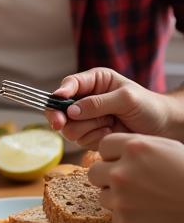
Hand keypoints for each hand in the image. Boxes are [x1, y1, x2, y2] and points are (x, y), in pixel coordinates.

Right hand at [46, 68, 177, 147]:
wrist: (164, 127)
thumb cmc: (149, 106)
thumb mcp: (126, 98)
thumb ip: (98, 103)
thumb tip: (72, 111)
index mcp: (93, 82)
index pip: (69, 84)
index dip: (60, 93)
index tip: (58, 99)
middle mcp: (85, 99)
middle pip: (59, 109)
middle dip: (61, 117)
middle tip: (60, 124)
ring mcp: (86, 119)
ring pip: (68, 128)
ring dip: (88, 128)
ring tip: (109, 125)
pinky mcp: (90, 135)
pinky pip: (81, 140)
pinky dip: (95, 138)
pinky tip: (111, 133)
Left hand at [88, 133, 183, 222]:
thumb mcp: (167, 149)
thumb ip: (136, 148)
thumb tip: (110, 153)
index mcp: (133, 148)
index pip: (104, 147)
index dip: (115, 156)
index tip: (127, 163)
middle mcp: (121, 172)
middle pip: (95, 173)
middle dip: (109, 178)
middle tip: (133, 185)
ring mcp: (121, 200)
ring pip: (104, 197)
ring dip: (119, 199)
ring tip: (149, 201)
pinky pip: (117, 219)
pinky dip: (131, 220)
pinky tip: (153, 217)